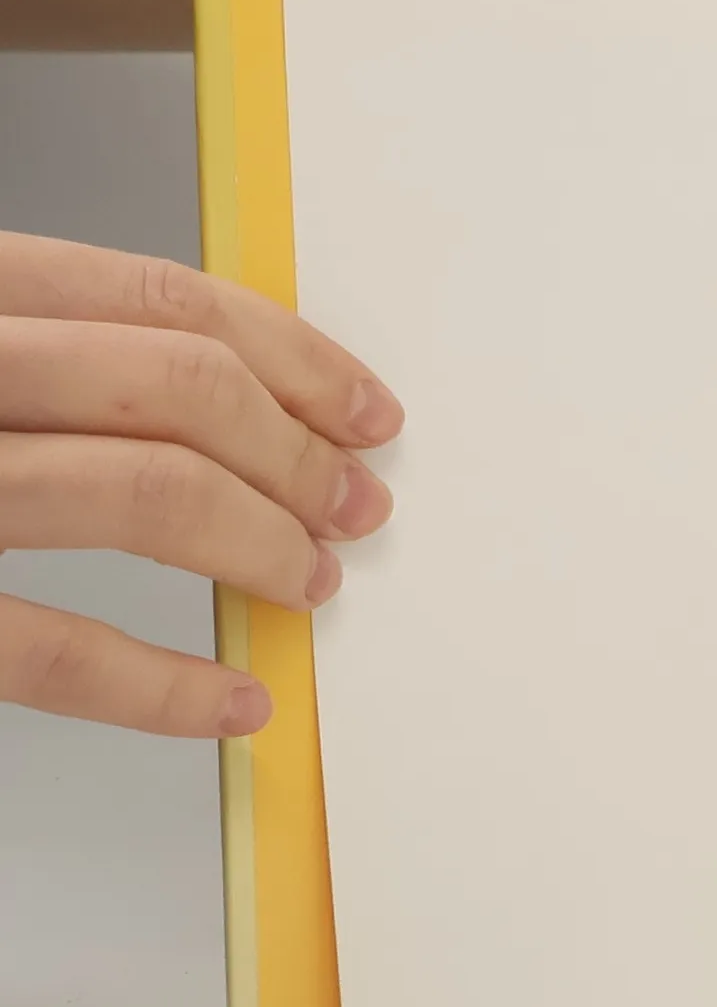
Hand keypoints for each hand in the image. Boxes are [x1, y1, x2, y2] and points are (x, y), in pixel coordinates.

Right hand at [0, 230, 401, 735]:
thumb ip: (57, 358)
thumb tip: (233, 401)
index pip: (164, 304)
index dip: (296, 362)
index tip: (369, 414)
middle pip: (179, 387)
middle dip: (299, 453)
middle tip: (358, 507)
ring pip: (146, 494)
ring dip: (262, 543)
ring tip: (312, 579)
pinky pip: (56, 652)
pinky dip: (161, 688)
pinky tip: (231, 703)